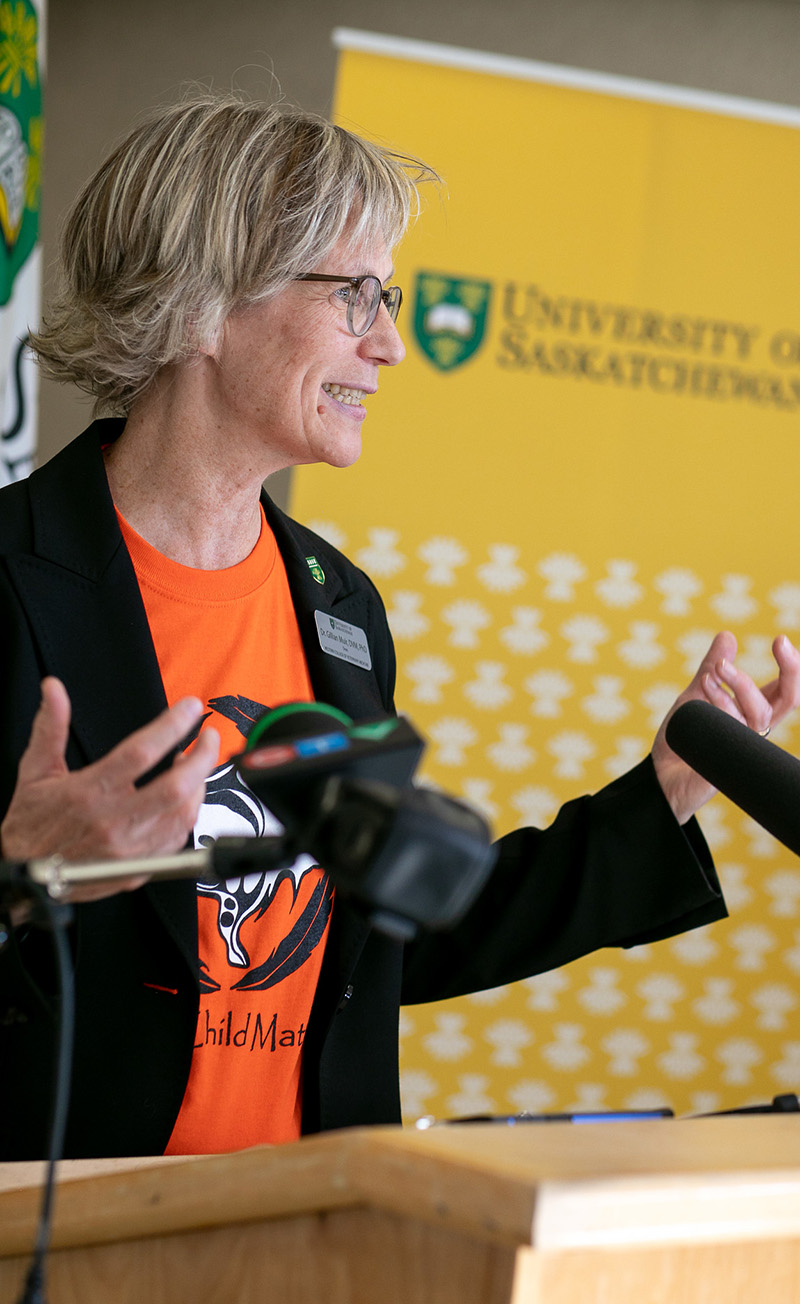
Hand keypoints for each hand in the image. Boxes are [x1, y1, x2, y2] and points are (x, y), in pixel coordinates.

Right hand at [0, 677, 219, 904]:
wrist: (25, 874)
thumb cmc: (31, 824)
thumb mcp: (35, 771)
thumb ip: (50, 727)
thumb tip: (54, 691)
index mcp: (88, 793)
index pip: (142, 752)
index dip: (172, 726)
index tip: (189, 708)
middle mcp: (112, 823)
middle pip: (176, 787)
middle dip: (202, 757)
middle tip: (208, 738)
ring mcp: (128, 850)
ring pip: (183, 815)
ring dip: (199, 786)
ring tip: (196, 767)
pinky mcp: (137, 871)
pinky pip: (177, 841)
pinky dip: (188, 816)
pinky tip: (185, 800)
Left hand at [652, 631, 799, 823]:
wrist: (661, 773)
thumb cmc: (686, 737)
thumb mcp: (697, 694)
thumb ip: (712, 667)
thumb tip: (727, 635)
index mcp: (753, 711)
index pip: (786, 688)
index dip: (792, 666)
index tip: (781, 640)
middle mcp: (754, 728)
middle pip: (789, 701)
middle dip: (790, 671)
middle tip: (779, 642)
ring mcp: (743, 746)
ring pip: (759, 714)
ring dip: (739, 684)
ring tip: (714, 670)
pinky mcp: (727, 762)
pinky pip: (733, 732)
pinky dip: (721, 707)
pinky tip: (705, 691)